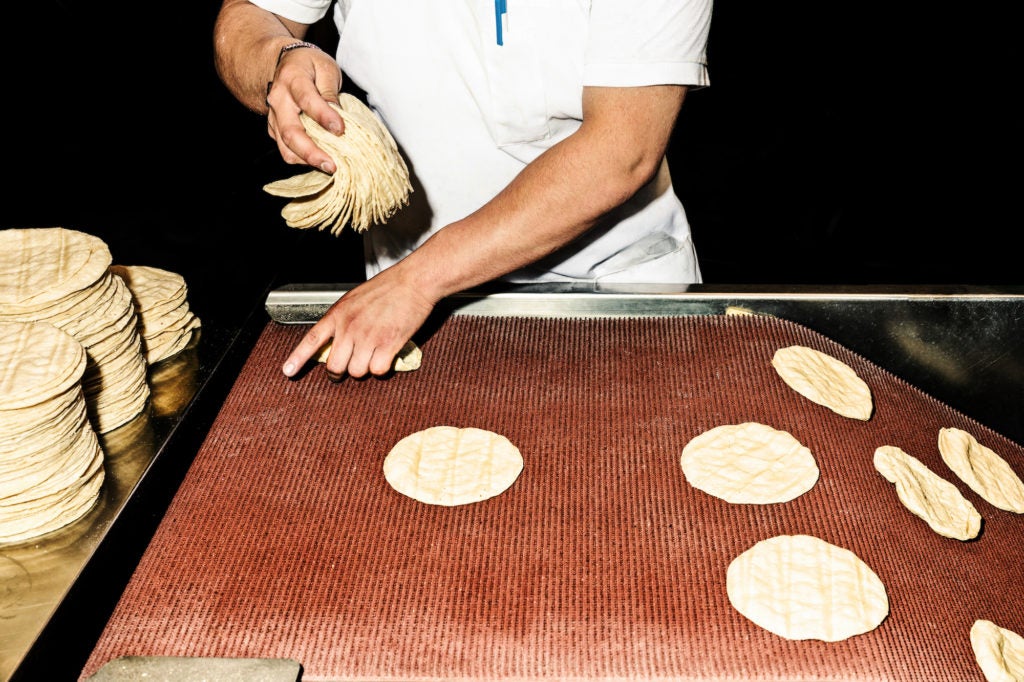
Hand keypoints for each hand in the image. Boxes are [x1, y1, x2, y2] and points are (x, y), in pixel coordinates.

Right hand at [265, 46, 344, 173]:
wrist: (283, 65)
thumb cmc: (308, 65)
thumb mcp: (325, 67)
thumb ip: (330, 91)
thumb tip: (337, 115)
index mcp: (293, 79)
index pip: (307, 100)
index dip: (323, 116)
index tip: (340, 130)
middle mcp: (279, 100)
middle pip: (291, 132)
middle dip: (311, 152)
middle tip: (331, 165)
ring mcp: (274, 118)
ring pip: (285, 147)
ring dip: (307, 161)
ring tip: (328, 167)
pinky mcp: (275, 130)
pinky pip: (286, 150)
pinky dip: (303, 159)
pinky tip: (320, 160)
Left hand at [282, 268, 435, 379]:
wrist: (414, 281)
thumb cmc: (388, 287)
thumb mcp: (355, 298)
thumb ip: (343, 319)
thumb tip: (338, 341)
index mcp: (339, 314)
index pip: (312, 340)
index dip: (298, 358)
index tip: (288, 371)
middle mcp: (350, 327)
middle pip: (335, 366)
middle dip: (341, 371)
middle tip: (349, 367)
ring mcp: (369, 337)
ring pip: (357, 372)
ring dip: (366, 368)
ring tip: (375, 354)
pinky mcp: (388, 344)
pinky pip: (378, 370)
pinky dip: (383, 368)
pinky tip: (387, 355)